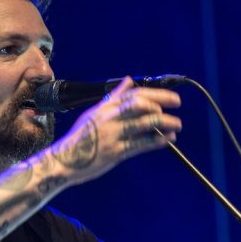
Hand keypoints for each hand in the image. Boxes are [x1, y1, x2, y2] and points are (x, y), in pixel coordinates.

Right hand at [50, 77, 181, 184]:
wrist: (63, 161)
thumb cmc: (80, 138)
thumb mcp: (94, 113)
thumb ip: (113, 97)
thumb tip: (128, 80)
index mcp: (105, 107)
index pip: (134, 93)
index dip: (155, 93)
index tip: (171, 97)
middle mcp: (109, 117)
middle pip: (140, 103)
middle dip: (161, 101)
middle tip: (176, 104)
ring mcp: (112, 134)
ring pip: (143, 122)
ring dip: (164, 122)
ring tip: (177, 124)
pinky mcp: (114, 152)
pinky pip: (139, 144)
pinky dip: (156, 140)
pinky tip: (168, 139)